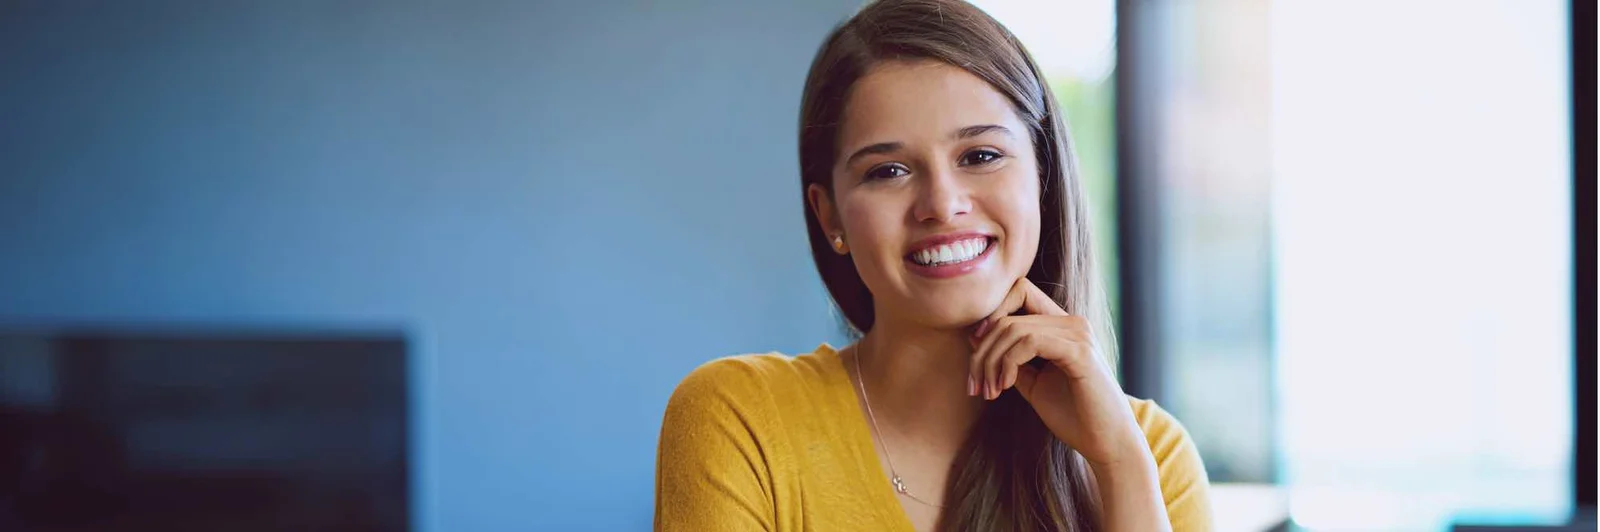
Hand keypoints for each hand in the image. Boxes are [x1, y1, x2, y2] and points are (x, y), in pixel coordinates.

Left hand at [966, 277, 1147, 468]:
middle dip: (982, 352)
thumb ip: (1009, 360)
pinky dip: (1008, 363)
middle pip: (1007, 316)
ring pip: (1013, 328)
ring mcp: (1078, 334)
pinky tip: (1006, 386)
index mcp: (1062, 326)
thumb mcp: (1032, 384)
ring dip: (991, 362)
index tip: (976, 352)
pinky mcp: (1079, 352)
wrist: (1106, 444)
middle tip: (976, 386)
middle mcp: (1072, 323)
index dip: (991, 316)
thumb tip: (974, 338)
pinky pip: (1029, 342)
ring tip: (990, 391)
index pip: (1019, 292)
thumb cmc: (1074, 416)